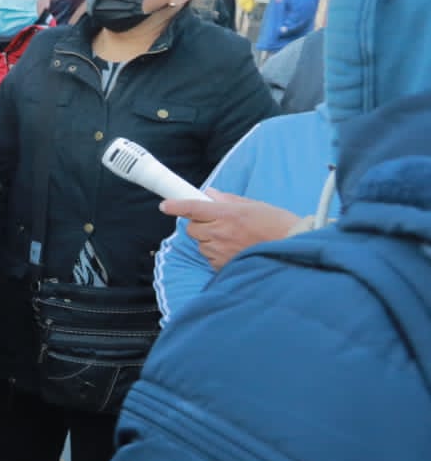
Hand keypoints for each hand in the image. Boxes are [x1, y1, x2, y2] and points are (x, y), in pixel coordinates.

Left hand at [160, 189, 301, 269]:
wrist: (295, 249)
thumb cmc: (279, 225)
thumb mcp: (255, 206)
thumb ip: (228, 200)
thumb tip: (210, 194)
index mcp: (228, 214)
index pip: (194, 208)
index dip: (177, 206)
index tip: (165, 205)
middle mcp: (220, 232)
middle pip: (193, 228)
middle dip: (200, 225)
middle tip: (219, 224)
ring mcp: (221, 251)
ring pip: (201, 244)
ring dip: (209, 240)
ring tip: (234, 239)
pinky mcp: (223, 266)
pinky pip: (210, 257)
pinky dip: (217, 254)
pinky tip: (235, 251)